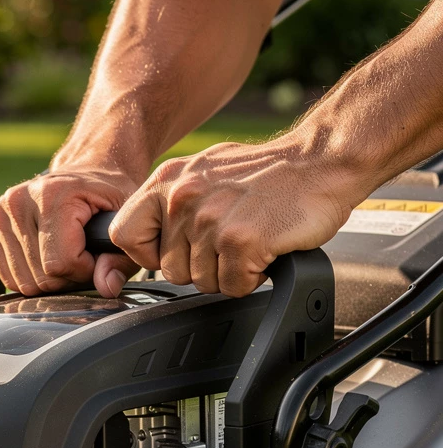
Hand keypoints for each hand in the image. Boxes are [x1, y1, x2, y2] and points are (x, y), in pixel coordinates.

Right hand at [0, 169, 140, 297]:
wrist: (88, 170)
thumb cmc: (107, 198)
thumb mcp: (125, 224)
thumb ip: (121, 259)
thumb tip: (106, 287)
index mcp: (51, 195)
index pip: (58, 265)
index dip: (83, 271)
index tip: (95, 254)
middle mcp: (18, 200)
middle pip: (39, 277)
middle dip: (66, 277)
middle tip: (81, 254)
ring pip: (22, 281)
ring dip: (48, 278)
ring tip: (64, 253)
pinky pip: (7, 276)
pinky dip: (30, 274)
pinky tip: (44, 254)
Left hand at [109, 136, 359, 296]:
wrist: (324, 161)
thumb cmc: (268, 174)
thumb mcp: (204, 172)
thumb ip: (172, 202)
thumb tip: (146, 241)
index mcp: (168, 180)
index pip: (124, 234)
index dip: (148, 254)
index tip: (173, 251)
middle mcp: (183, 198)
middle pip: (169, 270)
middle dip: (201, 266)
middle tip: (230, 240)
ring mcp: (211, 220)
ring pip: (201, 282)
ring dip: (228, 272)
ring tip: (249, 240)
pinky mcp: (240, 241)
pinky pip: (232, 287)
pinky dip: (251, 278)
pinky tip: (264, 250)